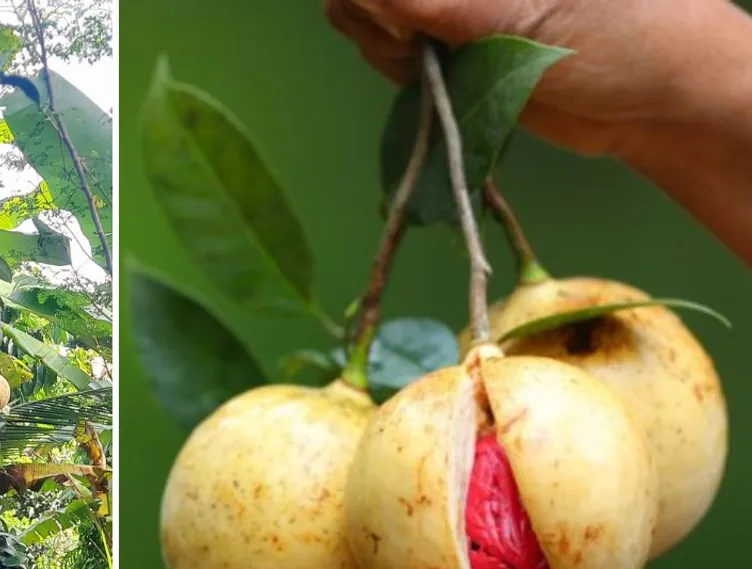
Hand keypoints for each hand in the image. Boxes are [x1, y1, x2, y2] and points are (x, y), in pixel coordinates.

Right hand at [325, 0, 741, 157]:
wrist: (654, 104)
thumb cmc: (614, 37)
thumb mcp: (522, 15)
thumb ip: (437, 4)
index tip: (398, 20)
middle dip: (375, 17)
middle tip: (418, 45)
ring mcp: (448, 10)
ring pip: (369, 21)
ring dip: (384, 46)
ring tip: (436, 66)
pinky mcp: (448, 52)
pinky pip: (389, 55)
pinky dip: (398, 70)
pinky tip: (434, 81)